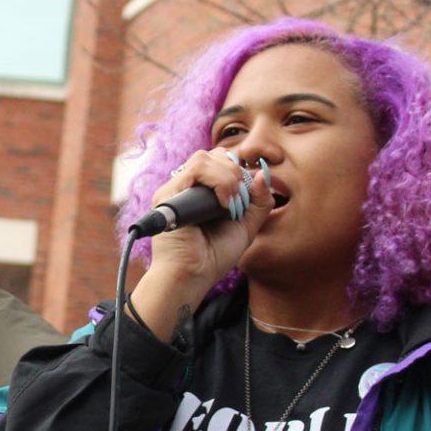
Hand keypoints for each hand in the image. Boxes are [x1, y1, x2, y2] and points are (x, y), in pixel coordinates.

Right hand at [133, 149, 272, 338]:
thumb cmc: (213, 256)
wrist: (193, 275)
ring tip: (231, 204)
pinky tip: (223, 204)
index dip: (240, 169)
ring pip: (205, 158)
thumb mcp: (246, 226)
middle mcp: (187, 186)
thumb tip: (263, 174)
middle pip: (214, 155)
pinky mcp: (168, 194)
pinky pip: (196, 170)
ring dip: (228, 178)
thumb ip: (258, 202)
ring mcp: (176, 189)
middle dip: (236, 172)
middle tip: (241, 201)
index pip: (222, 161)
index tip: (250, 192)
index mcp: (202, 191)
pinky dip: (218, 182)